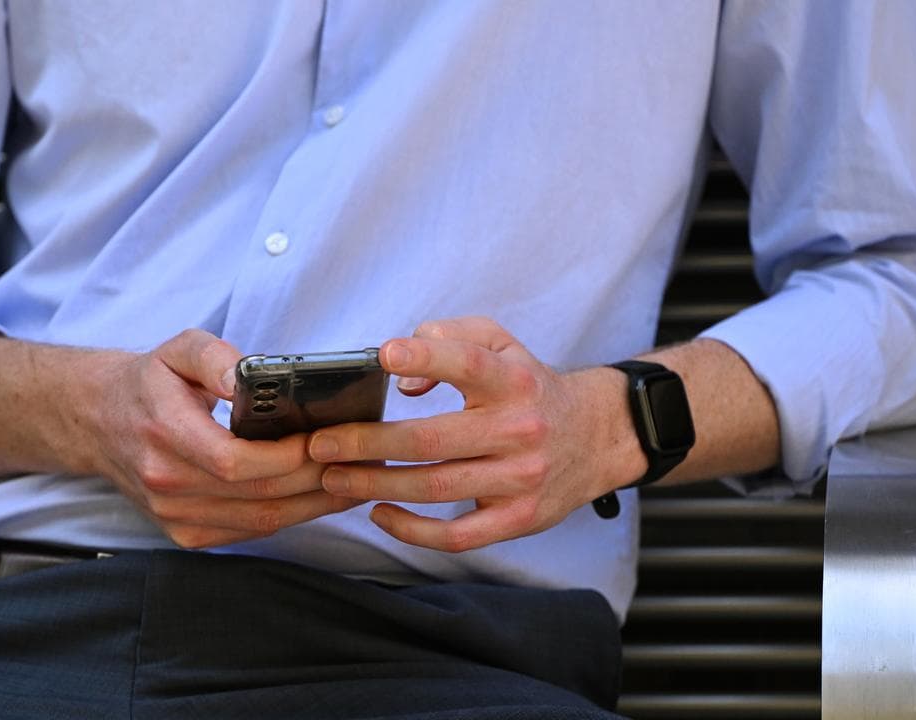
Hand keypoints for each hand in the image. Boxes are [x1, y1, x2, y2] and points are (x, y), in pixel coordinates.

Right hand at [61, 329, 360, 548]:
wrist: (99, 421)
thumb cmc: (150, 381)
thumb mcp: (178, 349)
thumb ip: (213, 356)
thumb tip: (246, 375)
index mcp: (164, 434)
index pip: (235, 461)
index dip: (288, 456)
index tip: (327, 438)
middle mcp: (166, 484)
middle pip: (260, 494)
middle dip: (318, 478)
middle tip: (362, 457)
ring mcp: (174, 516)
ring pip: (263, 521)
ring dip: (317, 504)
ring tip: (357, 478)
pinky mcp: (185, 534)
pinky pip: (251, 533)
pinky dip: (293, 516)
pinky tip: (321, 496)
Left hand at [306, 317, 643, 552]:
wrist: (595, 437)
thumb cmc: (529, 386)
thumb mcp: (501, 343)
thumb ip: (450, 338)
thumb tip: (403, 376)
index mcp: (513, 381)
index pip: (468, 363)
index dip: (426, 356)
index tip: (383, 355)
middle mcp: (521, 430)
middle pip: (431, 440)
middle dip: (367, 442)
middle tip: (320, 442)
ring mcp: (521, 480)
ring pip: (435, 488)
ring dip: (375, 484)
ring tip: (332, 475)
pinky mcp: (518, 519)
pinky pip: (457, 535)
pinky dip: (412, 530)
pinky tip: (378, 512)